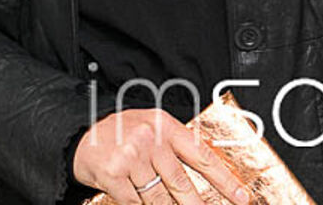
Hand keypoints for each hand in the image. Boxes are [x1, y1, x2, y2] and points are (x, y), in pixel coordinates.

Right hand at [72, 107, 251, 203]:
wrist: (79, 137)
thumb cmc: (121, 136)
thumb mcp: (150, 130)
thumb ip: (175, 147)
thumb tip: (208, 176)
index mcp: (163, 125)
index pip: (201, 155)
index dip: (225, 180)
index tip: (243, 198)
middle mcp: (148, 138)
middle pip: (182, 184)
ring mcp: (129, 156)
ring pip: (159, 199)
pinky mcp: (113, 174)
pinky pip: (136, 204)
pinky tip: (140, 203)